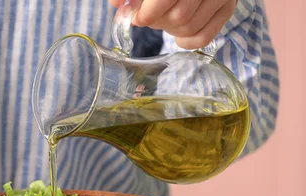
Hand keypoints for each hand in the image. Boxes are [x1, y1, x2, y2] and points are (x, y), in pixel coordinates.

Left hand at [109, 0, 235, 48]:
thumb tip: (116, 4)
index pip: (163, 2)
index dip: (146, 15)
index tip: (137, 17)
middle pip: (177, 17)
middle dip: (158, 22)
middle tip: (151, 17)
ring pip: (189, 28)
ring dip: (170, 30)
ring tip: (165, 20)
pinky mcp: (228, 8)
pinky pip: (204, 37)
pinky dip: (186, 42)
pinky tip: (177, 35)